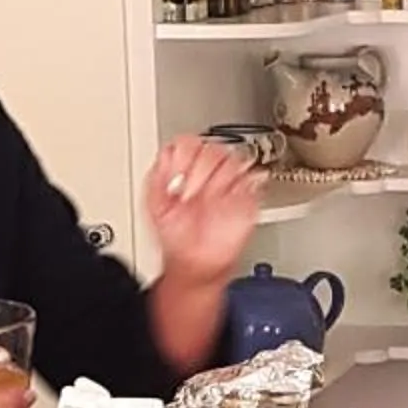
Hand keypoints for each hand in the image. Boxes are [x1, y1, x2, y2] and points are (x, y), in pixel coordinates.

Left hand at [145, 137, 261, 286]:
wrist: (196, 264)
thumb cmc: (176, 238)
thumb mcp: (154, 205)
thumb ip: (157, 176)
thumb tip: (169, 158)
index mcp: (185, 170)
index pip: (189, 143)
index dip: (183, 157)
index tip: (176, 179)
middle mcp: (208, 174)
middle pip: (213, 149)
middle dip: (200, 172)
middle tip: (191, 195)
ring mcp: (229, 184)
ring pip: (235, 159)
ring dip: (220, 180)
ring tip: (209, 200)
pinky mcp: (248, 197)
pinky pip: (253, 179)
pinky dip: (242, 187)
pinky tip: (227, 202)